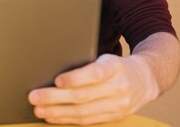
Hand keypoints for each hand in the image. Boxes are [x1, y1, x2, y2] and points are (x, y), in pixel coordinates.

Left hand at [28, 54, 159, 124]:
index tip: (57, 80)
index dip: (76, 78)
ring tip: (38, 109)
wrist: (145, 80)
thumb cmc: (115, 66)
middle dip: (55, 97)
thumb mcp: (106, 59)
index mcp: (115, 67)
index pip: (95, 74)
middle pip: (83, 95)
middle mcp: (118, 87)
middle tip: (34, 96)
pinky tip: (52, 117)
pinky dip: (67, 119)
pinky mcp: (114, 117)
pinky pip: (87, 121)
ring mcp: (118, 105)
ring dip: (57, 112)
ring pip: (83, 112)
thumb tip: (52, 71)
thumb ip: (86, 66)